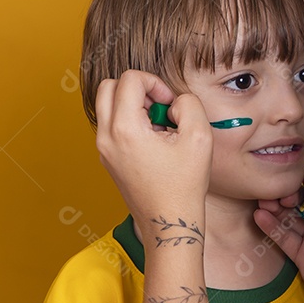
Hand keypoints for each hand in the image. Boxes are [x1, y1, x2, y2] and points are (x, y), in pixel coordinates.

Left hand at [94, 70, 212, 230]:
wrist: (169, 223)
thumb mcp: (199, 137)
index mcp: (125, 129)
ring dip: (132, 105)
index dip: (156, 83)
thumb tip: (173, 102)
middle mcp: (107, 137)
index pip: (130, 79)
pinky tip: (153, 142)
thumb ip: (189, 104)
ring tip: (157, 127)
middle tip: (158, 107)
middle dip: (137, 88)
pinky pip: (112, 126)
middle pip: (108, 86)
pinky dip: (130, 122)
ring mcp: (104, 150)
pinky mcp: (108, 159)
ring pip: (107, 105)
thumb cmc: (184, 186)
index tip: (170, 105)